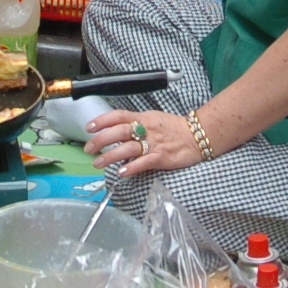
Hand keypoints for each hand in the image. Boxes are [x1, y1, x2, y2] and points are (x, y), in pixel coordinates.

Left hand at [86, 109, 205, 177]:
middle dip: (101, 140)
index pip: (118, 115)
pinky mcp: (162, 157)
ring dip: (111, 155)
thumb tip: (115, 132)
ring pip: (128, 147)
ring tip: (98, 163)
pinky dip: (133, 167)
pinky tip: (122, 172)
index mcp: (143, 118)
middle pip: (119, 131)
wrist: (199, 135)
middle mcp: (146, 129)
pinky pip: (145, 161)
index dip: (102, 120)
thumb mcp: (152, 119)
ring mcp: (154, 143)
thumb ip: (135, 124)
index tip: (88, 128)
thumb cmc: (174, 128)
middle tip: (88, 149)